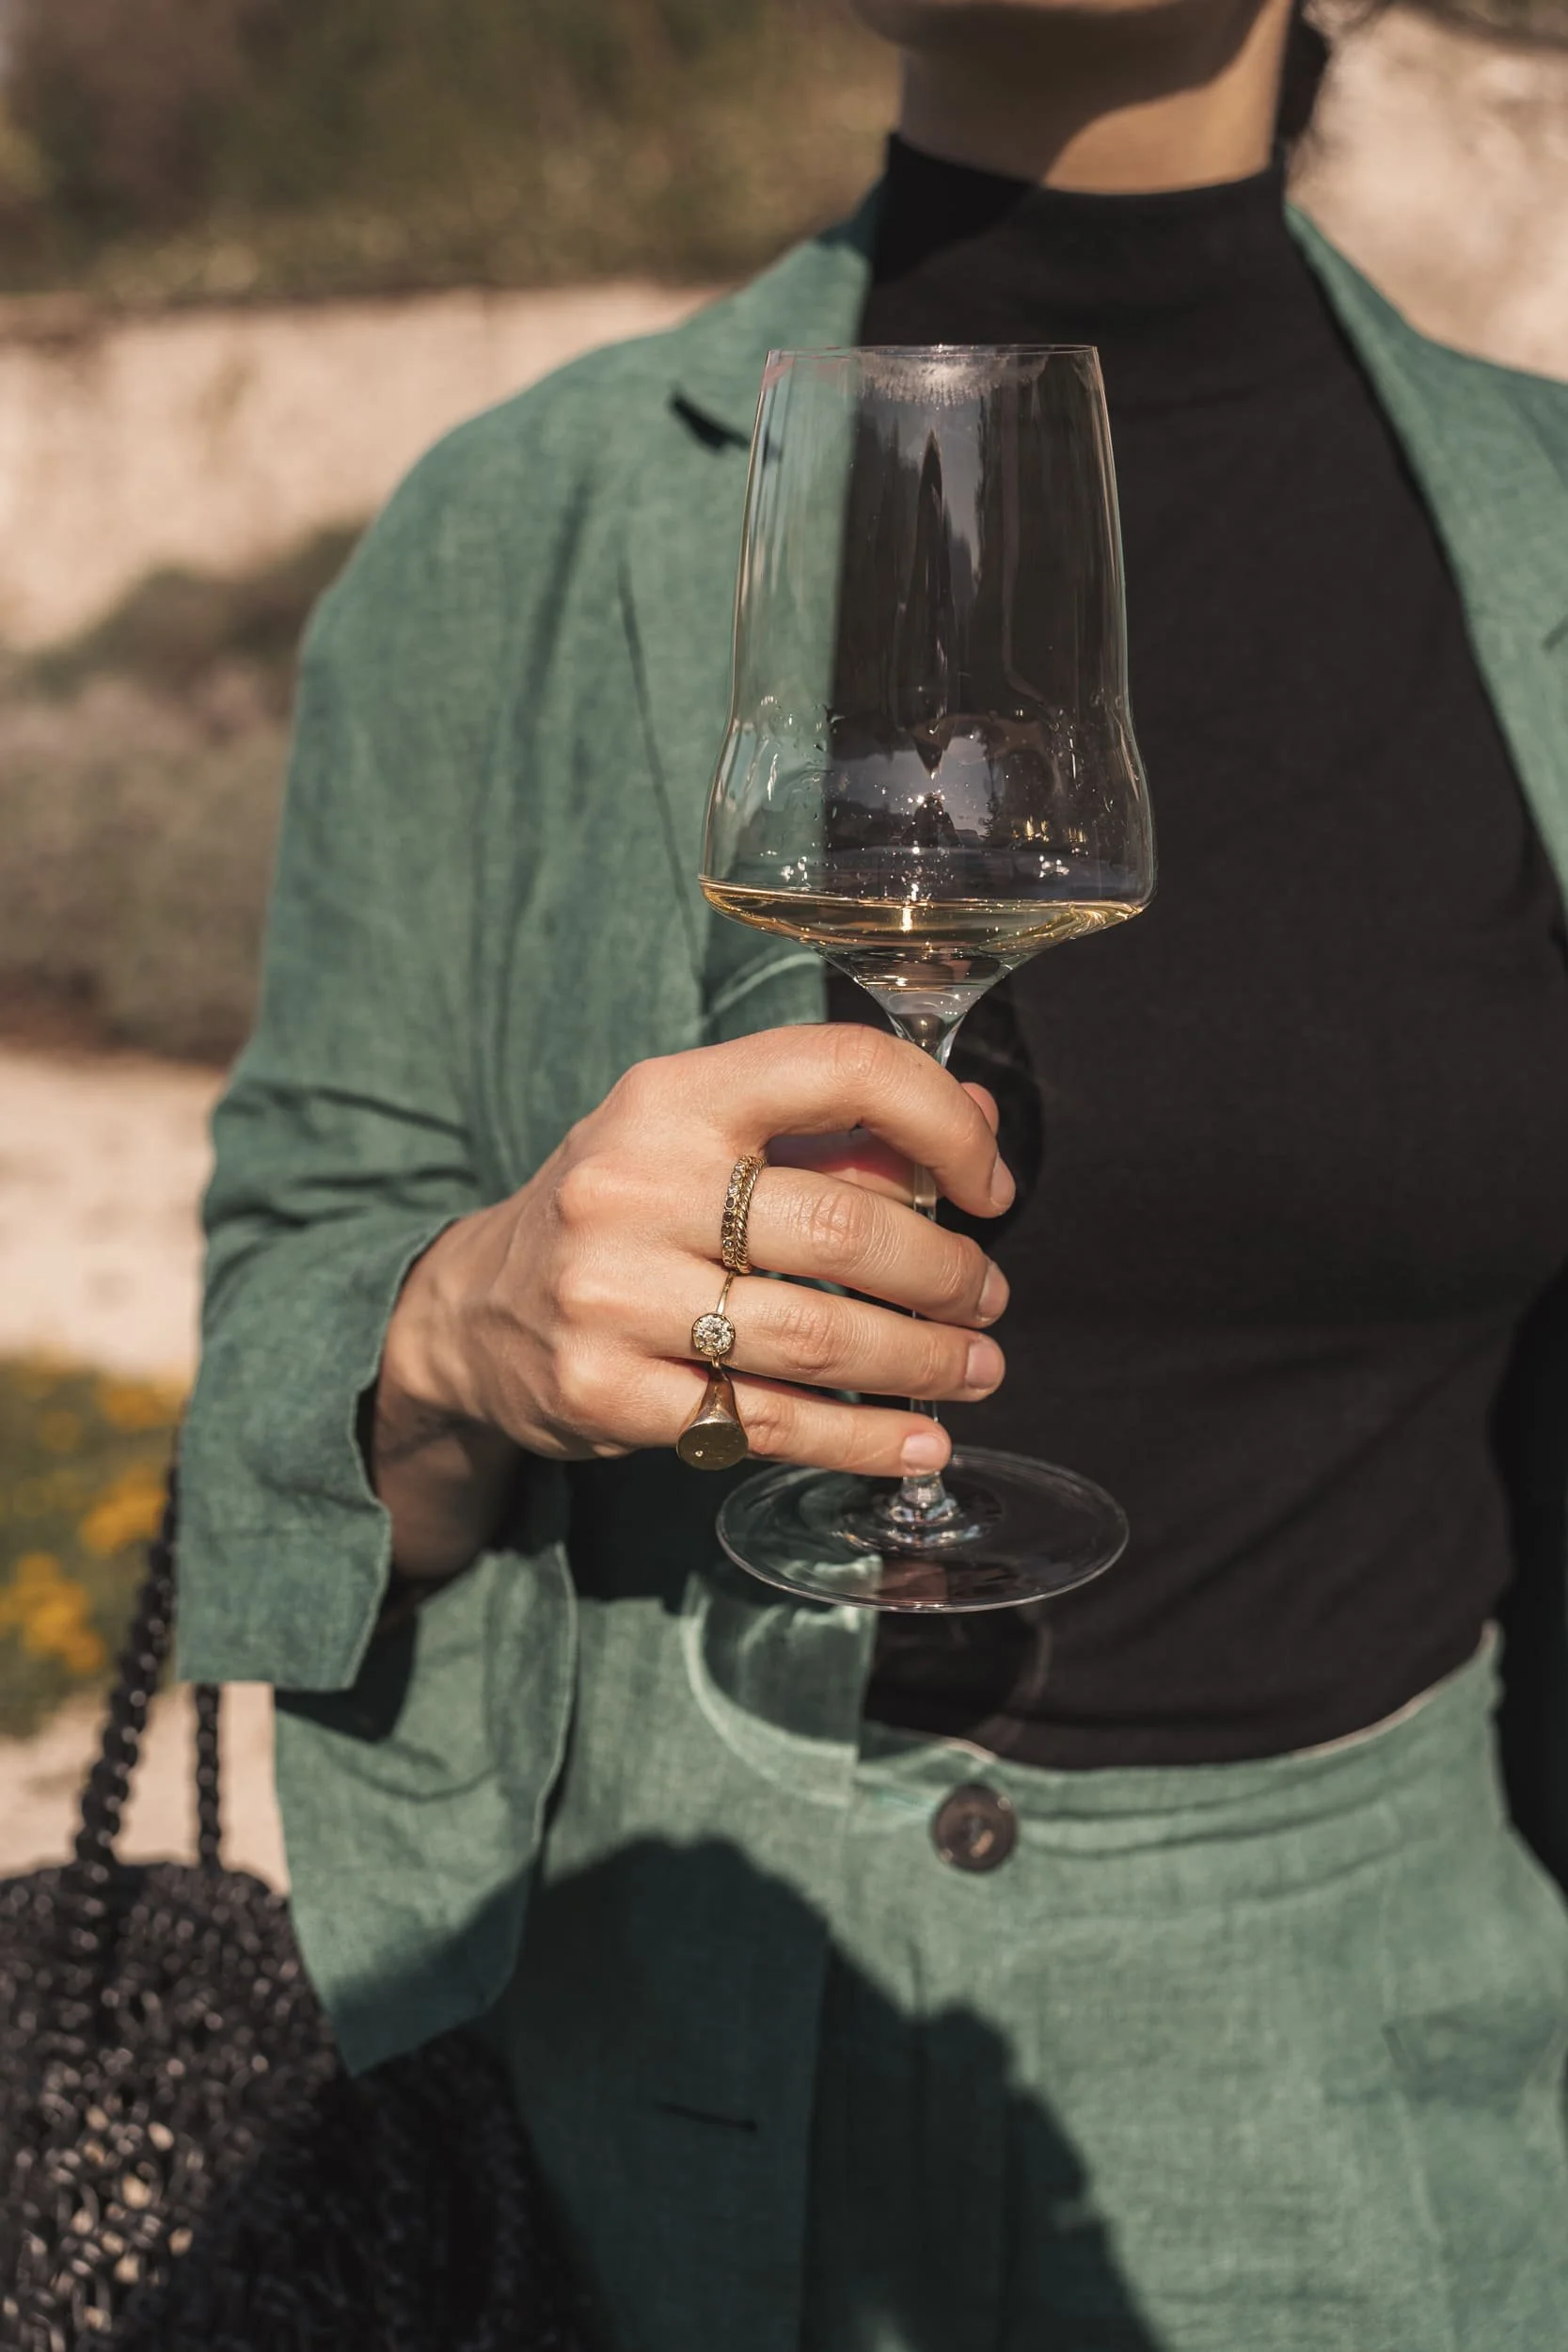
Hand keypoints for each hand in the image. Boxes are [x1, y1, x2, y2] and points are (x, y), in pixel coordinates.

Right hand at [374, 1025, 1013, 1571]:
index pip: (841, 1071)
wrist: (476, 1311)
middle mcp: (634, 1184)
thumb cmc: (624, 1212)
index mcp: (674, 1096)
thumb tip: (977, 1118)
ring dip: (924, 1362)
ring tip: (975, 1369)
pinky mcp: (608, 1393)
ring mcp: (614, 1294)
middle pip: (842, 1229)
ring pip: (816, 1337)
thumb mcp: (705, 1140)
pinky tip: (919, 1443)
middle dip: (946, 1275)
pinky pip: (767, 1423)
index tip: (988, 1184)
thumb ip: (839, 1130)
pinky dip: (863, 1440)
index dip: (941, 1124)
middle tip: (986, 1302)